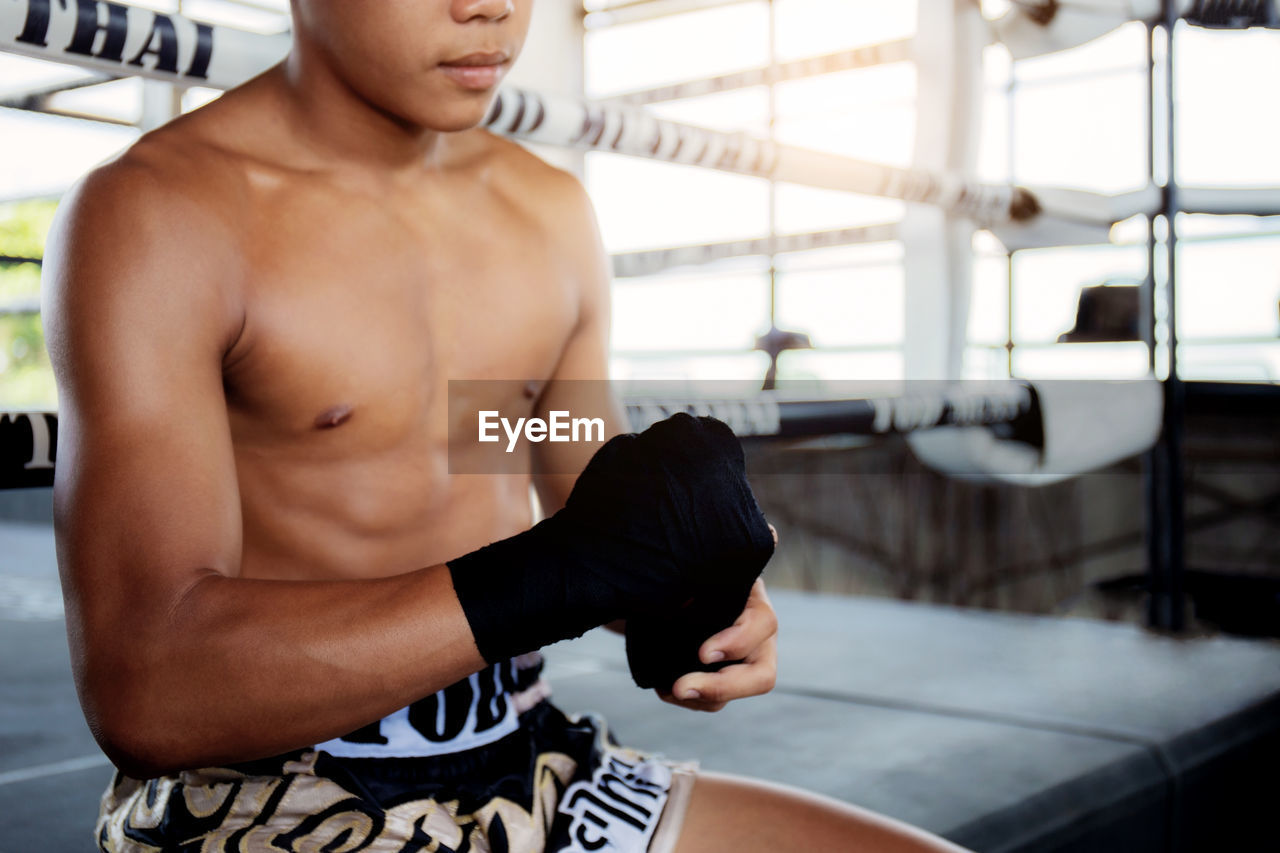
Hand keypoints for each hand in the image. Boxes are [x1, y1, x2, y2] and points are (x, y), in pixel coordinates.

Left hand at [657, 576, 778, 712]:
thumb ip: (698, 580)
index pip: (763, 624)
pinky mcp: (720, 679)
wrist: (677, 586)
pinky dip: (688, 699)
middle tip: (680, 686)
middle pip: (761, 676)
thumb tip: (683, 596)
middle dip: (721, 687)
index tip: (703, 653)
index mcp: (755, 602)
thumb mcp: (702, 569)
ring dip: (697, 697)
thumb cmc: (693, 573)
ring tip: (666, 686)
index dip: (736, 643)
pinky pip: (711, 701)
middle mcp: (757, 638)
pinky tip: (664, 687)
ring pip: (731, 695)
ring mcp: (741, 663)